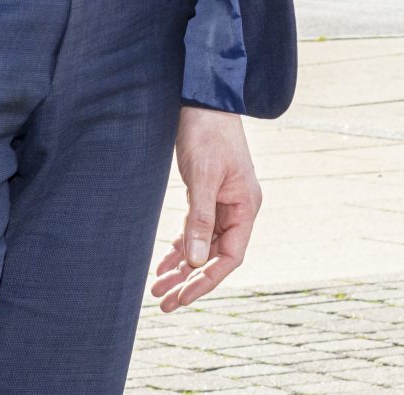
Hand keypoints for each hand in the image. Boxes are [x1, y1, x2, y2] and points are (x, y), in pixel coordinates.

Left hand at [150, 108, 262, 312]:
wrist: (203, 101)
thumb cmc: (208, 134)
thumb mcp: (204, 177)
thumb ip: (200, 219)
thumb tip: (195, 262)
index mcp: (246, 206)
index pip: (230, 256)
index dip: (206, 280)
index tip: (182, 297)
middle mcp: (237, 209)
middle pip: (215, 256)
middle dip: (190, 281)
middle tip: (163, 302)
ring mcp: (222, 203)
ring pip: (203, 246)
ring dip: (182, 268)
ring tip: (157, 288)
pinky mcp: (207, 195)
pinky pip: (195, 231)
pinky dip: (180, 248)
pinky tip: (162, 264)